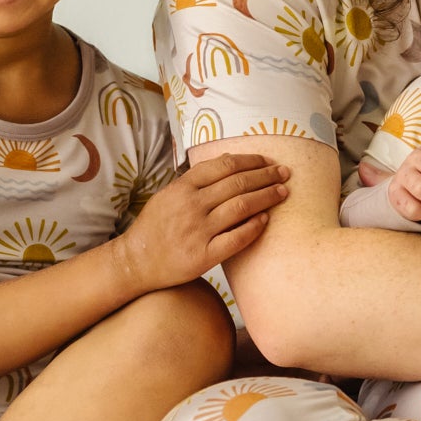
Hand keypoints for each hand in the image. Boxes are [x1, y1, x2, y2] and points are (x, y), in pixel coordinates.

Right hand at [118, 154, 289, 290]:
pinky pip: (236, 238)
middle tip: (285, 173)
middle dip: (266, 176)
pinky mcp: (203, 255)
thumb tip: (230, 158)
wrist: (135, 262)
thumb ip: (197, 179)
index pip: (224, 166)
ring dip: (266, 197)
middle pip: (237, 183)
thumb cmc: (156, 226)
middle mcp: (191, 205)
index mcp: (182, 187)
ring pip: (241, 206)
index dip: (251, 161)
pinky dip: (254, 227)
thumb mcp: (169, 194)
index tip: (268, 161)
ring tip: (283, 192)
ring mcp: (197, 231)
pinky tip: (266, 219)